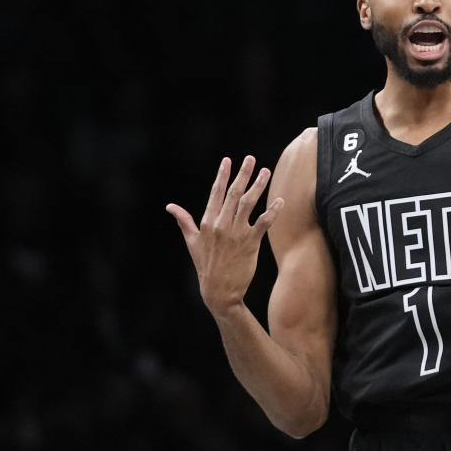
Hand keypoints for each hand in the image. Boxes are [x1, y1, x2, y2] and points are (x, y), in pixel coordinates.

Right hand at [166, 156, 283, 314]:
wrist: (219, 291)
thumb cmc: (205, 266)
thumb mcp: (191, 242)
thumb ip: (184, 221)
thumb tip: (170, 206)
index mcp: (207, 222)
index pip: (215, 193)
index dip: (222, 175)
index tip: (228, 160)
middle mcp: (221, 225)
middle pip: (233, 193)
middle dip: (242, 174)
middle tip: (251, 159)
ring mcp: (236, 233)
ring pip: (248, 203)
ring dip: (258, 186)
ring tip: (266, 172)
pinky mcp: (250, 243)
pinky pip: (263, 223)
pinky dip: (272, 211)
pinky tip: (280, 201)